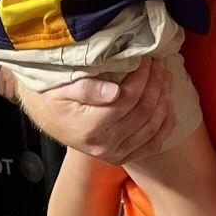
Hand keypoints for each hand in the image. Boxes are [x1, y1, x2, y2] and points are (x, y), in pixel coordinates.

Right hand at [13, 55, 175, 165]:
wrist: (45, 116)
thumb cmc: (50, 96)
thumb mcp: (60, 87)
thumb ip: (86, 88)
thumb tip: (114, 92)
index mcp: (89, 128)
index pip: (128, 99)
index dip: (142, 76)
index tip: (146, 58)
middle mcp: (104, 145)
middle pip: (143, 111)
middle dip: (156, 83)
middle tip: (160, 63)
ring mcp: (114, 154)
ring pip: (152, 126)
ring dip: (163, 99)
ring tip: (165, 77)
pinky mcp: (121, 157)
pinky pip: (152, 145)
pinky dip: (165, 125)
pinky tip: (169, 106)